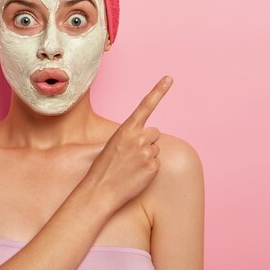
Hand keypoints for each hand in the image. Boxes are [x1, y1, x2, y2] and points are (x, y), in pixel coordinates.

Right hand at [84, 76, 172, 210]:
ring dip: (147, 155)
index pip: (146, 105)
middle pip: (154, 133)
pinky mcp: (153, 167)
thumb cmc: (103, 167)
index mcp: (126, 128)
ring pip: (156, 148)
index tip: (169, 78)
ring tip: (131, 166)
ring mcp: (147, 152)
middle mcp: (139, 138)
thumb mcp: (113, 144)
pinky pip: (156, 163)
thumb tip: (147, 137)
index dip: (159, 90)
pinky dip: (148, 169)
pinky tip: (135, 175)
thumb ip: (130, 136)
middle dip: (147, 141)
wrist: (100, 191)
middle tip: (131, 155)